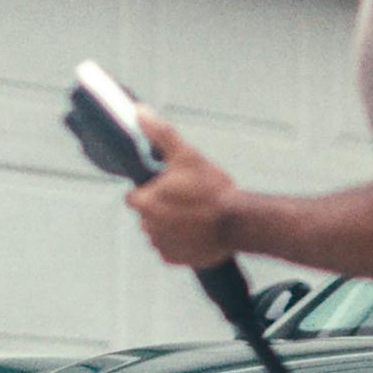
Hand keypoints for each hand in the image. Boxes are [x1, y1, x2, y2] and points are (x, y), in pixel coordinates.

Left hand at [127, 108, 238, 268]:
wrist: (238, 223)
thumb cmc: (212, 188)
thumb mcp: (187, 155)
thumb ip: (160, 134)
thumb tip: (139, 112)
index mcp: (146, 203)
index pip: (134, 197)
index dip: (149, 190)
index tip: (167, 187)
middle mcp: (149, 227)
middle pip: (147, 215)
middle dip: (161, 208)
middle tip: (186, 200)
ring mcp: (161, 245)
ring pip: (158, 232)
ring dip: (170, 226)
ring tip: (194, 216)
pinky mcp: (175, 260)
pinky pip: (170, 249)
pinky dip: (180, 243)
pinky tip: (196, 232)